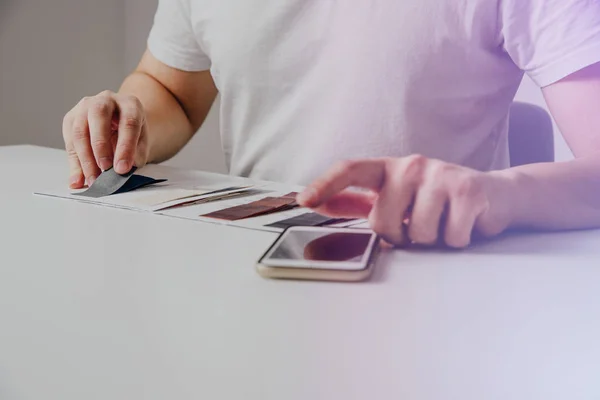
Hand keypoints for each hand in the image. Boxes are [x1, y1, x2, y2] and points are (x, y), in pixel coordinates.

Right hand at [62, 91, 149, 188]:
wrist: (120, 123)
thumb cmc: (131, 134)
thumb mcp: (141, 143)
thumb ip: (135, 156)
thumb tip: (121, 173)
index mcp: (130, 104)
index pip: (129, 122)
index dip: (125, 147)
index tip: (123, 169)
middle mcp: (106, 100)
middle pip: (98, 116)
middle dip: (101, 146)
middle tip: (104, 169)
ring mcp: (85, 107)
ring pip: (80, 130)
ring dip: (85, 159)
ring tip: (93, 180)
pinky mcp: (71, 118)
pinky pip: (69, 141)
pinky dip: (74, 163)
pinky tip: (78, 180)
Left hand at [297, 156, 515, 247]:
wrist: (495, 195)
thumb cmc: (438, 199)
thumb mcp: (398, 197)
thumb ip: (359, 202)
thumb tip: (321, 204)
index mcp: (389, 169)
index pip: (350, 170)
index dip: (326, 185)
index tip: (304, 200)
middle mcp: (412, 165)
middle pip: (383, 221)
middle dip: (400, 236)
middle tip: (419, 225)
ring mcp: (441, 175)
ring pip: (418, 233)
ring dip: (431, 240)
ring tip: (443, 222)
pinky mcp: (468, 191)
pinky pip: (449, 237)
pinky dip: (456, 241)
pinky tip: (463, 224)